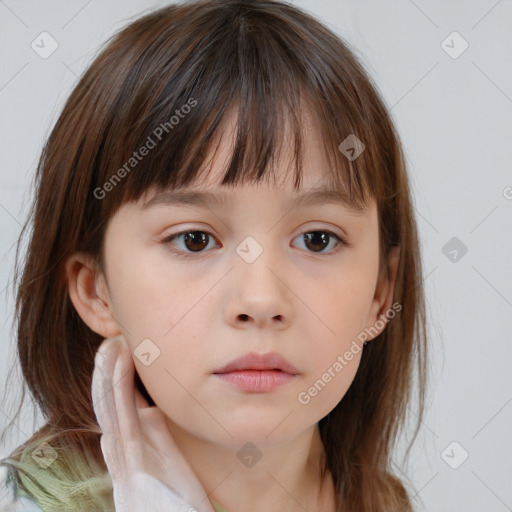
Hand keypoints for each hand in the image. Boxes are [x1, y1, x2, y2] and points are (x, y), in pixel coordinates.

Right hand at [91, 335, 214, 511]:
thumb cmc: (176, 503)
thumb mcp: (166, 463)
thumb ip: (158, 435)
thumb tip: (153, 408)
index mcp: (132, 448)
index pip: (119, 404)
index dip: (117, 376)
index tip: (123, 350)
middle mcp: (123, 451)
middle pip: (108, 401)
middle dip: (107, 370)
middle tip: (112, 340)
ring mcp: (125, 458)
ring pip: (110, 406)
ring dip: (108, 372)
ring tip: (111, 344)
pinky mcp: (133, 465)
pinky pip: (123, 419)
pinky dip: (118, 388)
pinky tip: (120, 364)